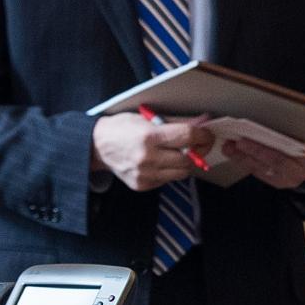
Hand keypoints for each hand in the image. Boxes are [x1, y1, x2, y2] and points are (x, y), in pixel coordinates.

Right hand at [91, 112, 211, 190]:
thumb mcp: (147, 118)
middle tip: (196, 144)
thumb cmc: (121, 128)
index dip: (202, 135)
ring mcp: (145, 174)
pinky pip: (168, 179)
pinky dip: (169, 170)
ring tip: (176, 152)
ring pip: (181, 172)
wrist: (98, 146)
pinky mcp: (143, 185)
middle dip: (196, 150)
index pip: (187, 137)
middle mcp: (148, 158)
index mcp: (149, 137)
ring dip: (185, 162)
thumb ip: (176, 122)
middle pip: (188, 158)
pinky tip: (160, 161)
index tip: (206, 134)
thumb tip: (201, 122)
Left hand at [225, 130, 304, 190]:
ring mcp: (289, 179)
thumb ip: (291, 125)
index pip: (283, 153)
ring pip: (262, 169)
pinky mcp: (279, 182)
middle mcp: (300, 170)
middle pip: (271, 162)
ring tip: (229, 147)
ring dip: (243, 158)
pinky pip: (259, 173)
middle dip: (250, 152)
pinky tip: (235, 154)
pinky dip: (246, 162)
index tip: (245, 139)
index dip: (261, 148)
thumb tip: (265, 114)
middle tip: (233, 142)